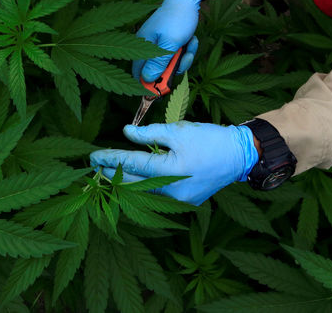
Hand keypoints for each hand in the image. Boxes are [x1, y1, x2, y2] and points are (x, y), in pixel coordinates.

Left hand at [89, 122, 258, 204]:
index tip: (92, 156)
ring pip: (143, 194)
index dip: (109, 159)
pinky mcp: (185, 202)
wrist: (239, 155)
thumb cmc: (209, 139)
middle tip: (94, 167)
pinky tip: (131, 180)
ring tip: (108, 174)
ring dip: (125, 183)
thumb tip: (126, 133)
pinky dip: (142, 188)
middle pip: (132, 185)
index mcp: (168, 171)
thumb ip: (149, 133)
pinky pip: (156, 197)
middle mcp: (171, 192)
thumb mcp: (178, 130)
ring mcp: (178, 201)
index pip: (131, 164)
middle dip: (111, 175)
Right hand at [132, 0, 211, 81]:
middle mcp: (148, 46)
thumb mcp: (170, 43)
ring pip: (170, 64)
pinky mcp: (168, 43)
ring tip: (189, 44)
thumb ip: (158, 63)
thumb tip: (147, 80)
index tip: (164, 87)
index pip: (138, 73)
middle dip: (173, 68)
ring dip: (183, 58)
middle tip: (182, 58)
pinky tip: (191, 40)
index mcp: (142, 45)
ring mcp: (159, 45)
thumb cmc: (177, 18)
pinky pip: (176, 55)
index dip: (149, 83)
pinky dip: (186, 50)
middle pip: (157, 71)